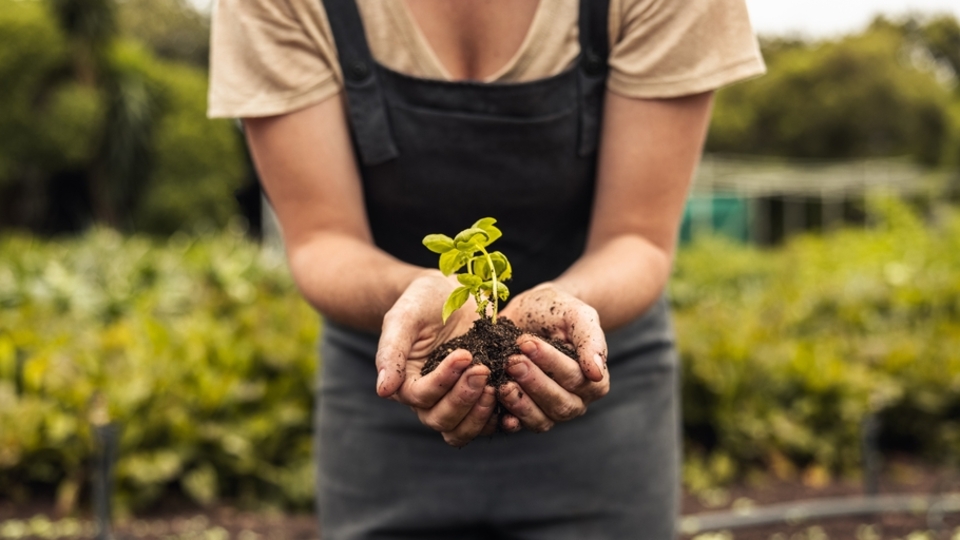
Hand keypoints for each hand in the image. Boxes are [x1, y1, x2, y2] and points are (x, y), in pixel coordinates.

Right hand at [375, 271, 497, 446]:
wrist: (449, 294)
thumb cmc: (421, 302)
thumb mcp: (403, 318)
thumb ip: (391, 351)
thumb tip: (383, 391)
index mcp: (406, 383)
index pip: (421, 397)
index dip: (443, 381)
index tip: (464, 354)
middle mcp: (430, 400)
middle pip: (442, 420)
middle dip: (463, 399)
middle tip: (482, 369)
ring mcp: (456, 401)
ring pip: (463, 430)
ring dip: (480, 414)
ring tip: (497, 386)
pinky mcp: (480, 398)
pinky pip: (488, 422)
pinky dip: (500, 417)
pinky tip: (513, 396)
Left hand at [497, 283, 608, 431]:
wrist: (530, 312)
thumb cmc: (557, 311)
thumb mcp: (577, 314)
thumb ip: (591, 339)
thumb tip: (596, 373)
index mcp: (594, 380)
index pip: (575, 378)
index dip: (550, 363)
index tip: (527, 343)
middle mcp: (575, 401)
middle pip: (560, 403)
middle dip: (534, 383)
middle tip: (512, 361)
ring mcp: (550, 411)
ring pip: (541, 419)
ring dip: (520, 403)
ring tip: (502, 383)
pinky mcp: (525, 414)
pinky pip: (519, 425)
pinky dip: (508, 419)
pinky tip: (495, 406)